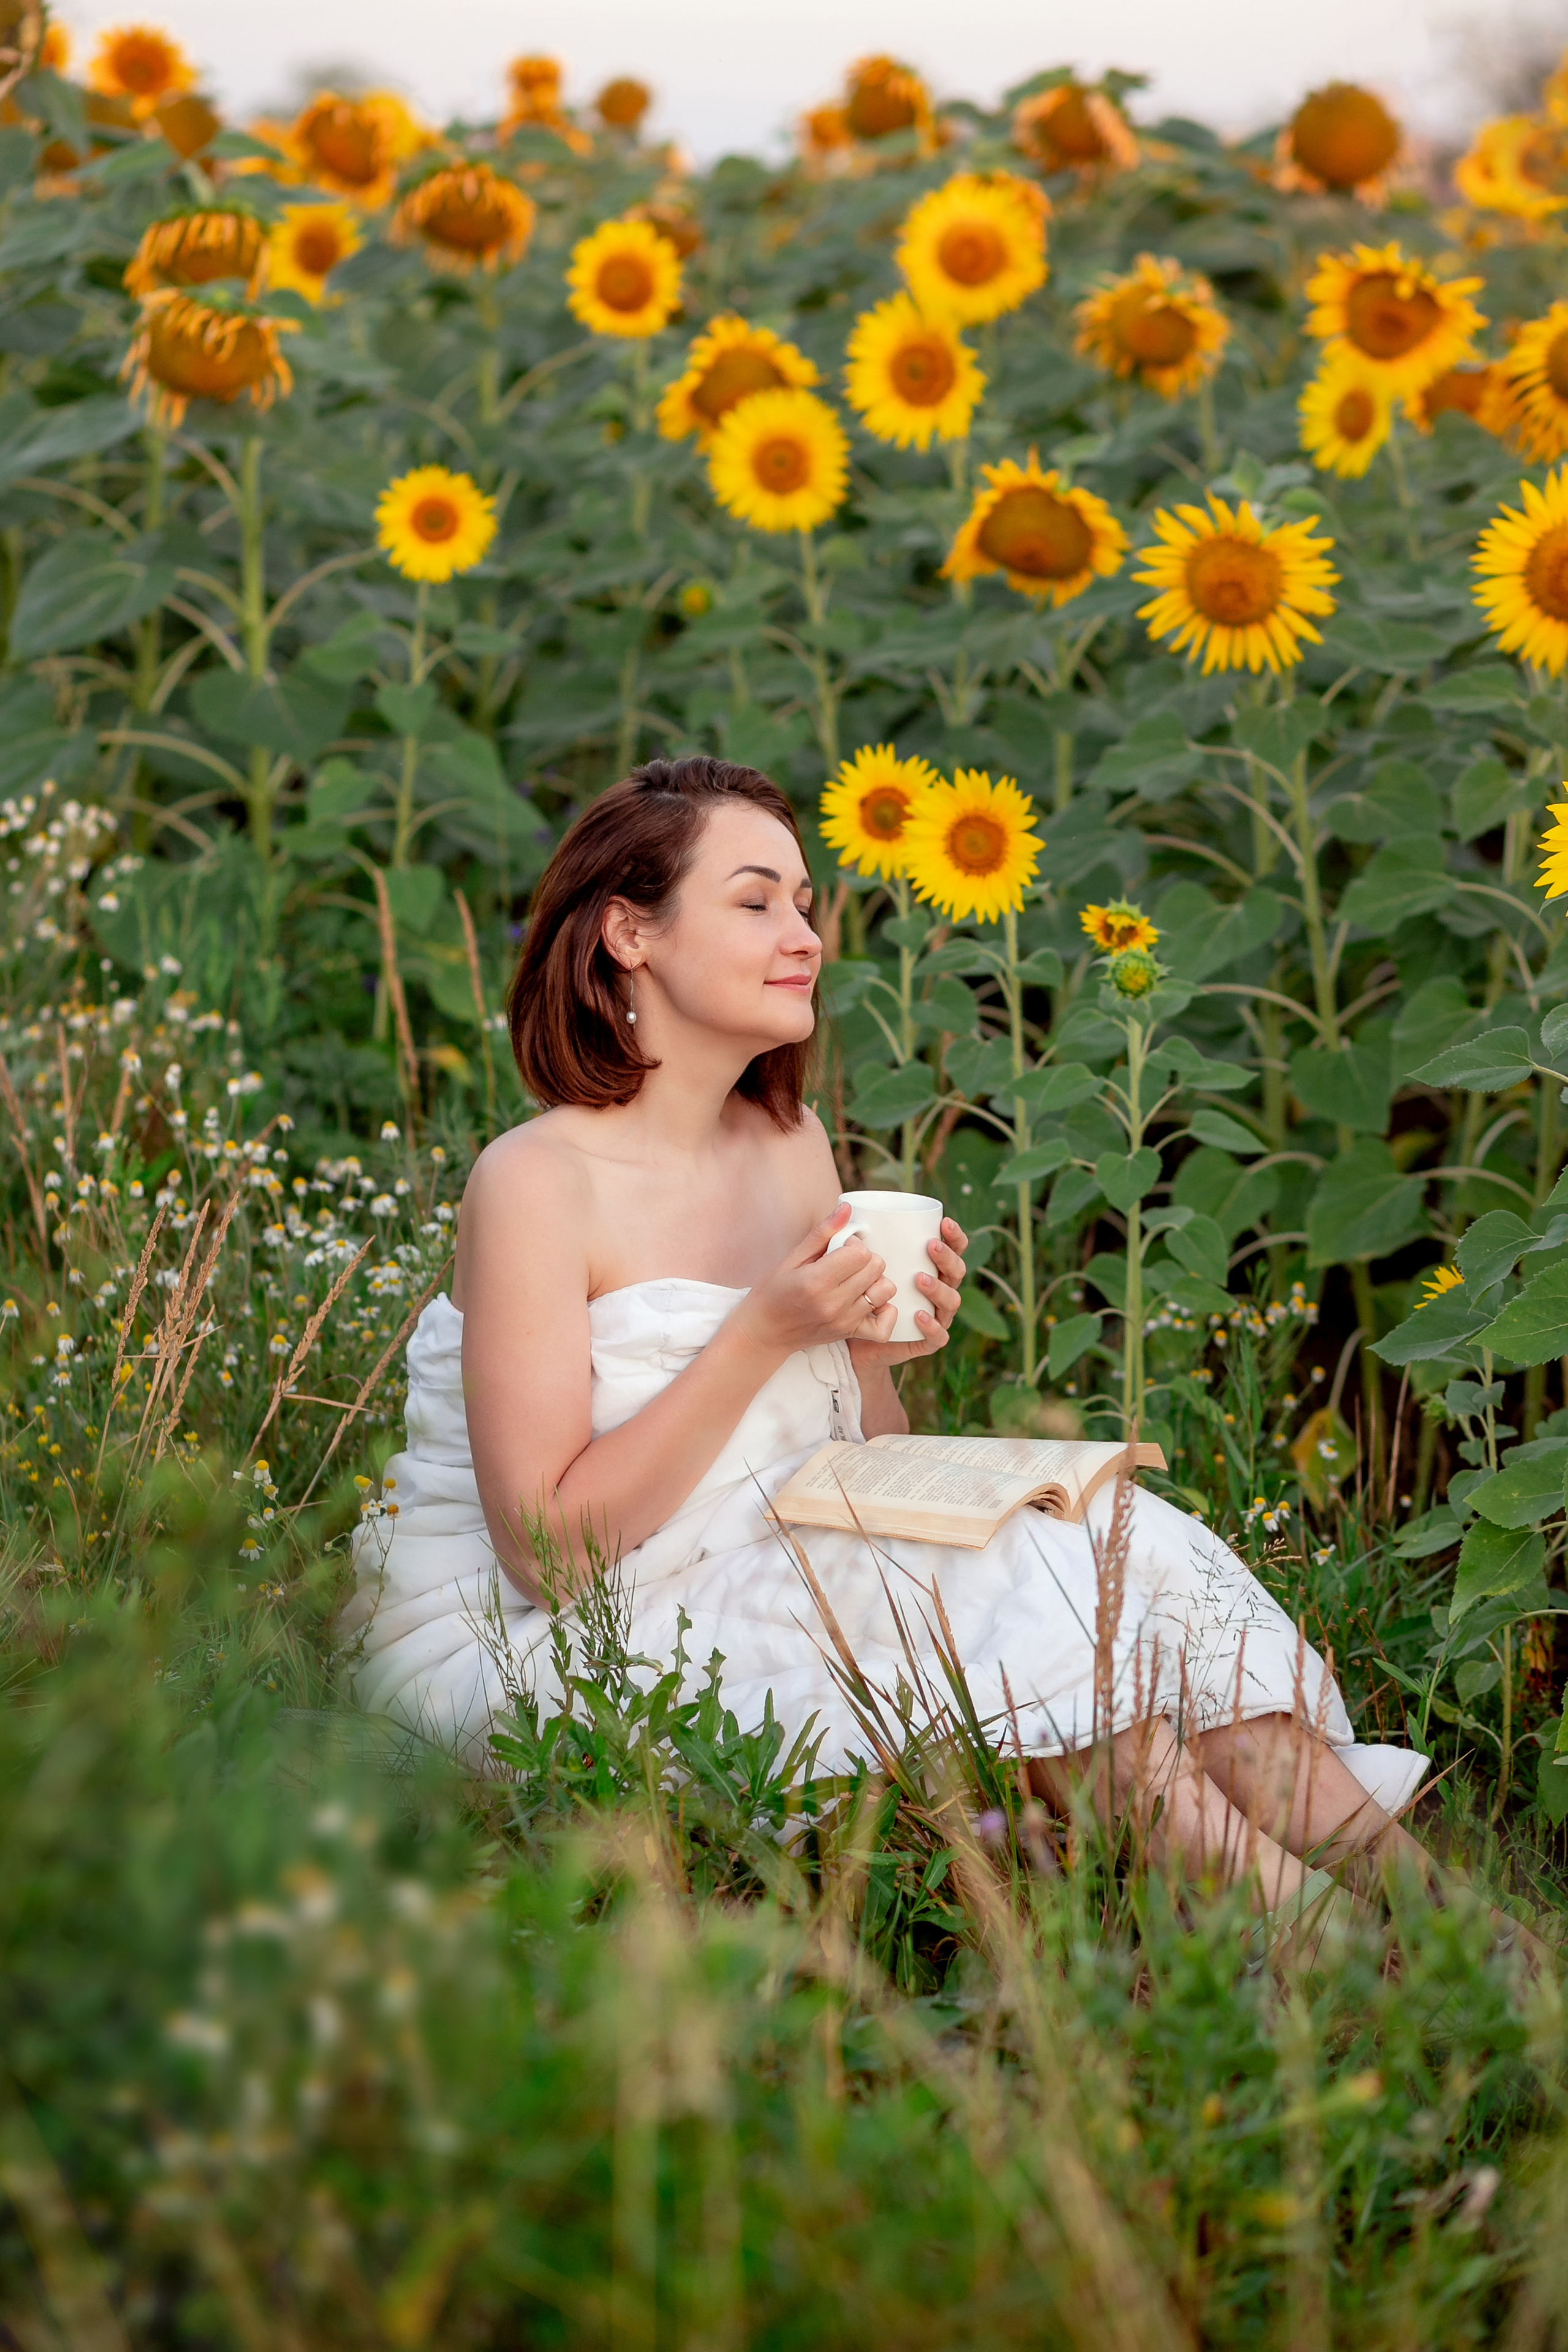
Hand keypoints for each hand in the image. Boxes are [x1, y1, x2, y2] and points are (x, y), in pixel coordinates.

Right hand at [729, 1202, 897, 1362]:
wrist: (765, 1331)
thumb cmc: (774, 1292)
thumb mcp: (792, 1258)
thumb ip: (823, 1232)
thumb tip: (846, 1208)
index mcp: (817, 1280)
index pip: (860, 1253)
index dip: (853, 1244)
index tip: (839, 1248)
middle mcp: (834, 1303)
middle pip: (876, 1268)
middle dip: (865, 1259)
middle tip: (846, 1263)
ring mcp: (844, 1321)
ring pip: (885, 1291)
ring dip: (875, 1281)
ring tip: (856, 1280)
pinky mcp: (849, 1333)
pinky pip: (884, 1326)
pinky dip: (885, 1311)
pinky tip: (870, 1302)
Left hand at [849, 1215, 968, 1371]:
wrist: (853, 1338)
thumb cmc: (858, 1292)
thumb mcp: (855, 1264)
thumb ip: (854, 1238)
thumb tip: (844, 1205)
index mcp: (930, 1268)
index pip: (953, 1249)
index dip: (954, 1237)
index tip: (944, 1223)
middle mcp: (938, 1290)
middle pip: (956, 1272)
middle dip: (947, 1258)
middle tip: (930, 1246)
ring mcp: (935, 1316)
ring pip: (951, 1302)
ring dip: (939, 1289)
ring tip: (920, 1279)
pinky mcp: (925, 1340)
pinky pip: (938, 1336)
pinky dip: (932, 1326)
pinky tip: (919, 1315)